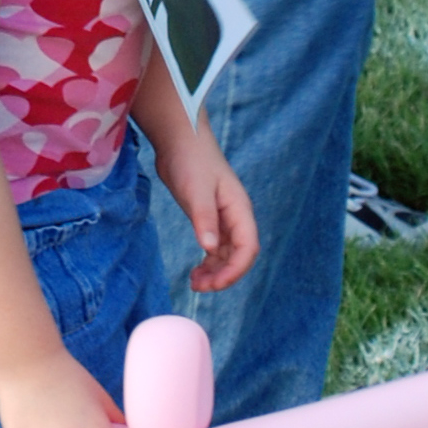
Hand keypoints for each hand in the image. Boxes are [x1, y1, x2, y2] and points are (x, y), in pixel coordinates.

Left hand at [153, 115, 258, 291]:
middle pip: (238, 255)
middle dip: (223, 275)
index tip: (214, 284)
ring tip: (194, 283)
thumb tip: (210, 249)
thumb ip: (204, 219)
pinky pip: (215, 248)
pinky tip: (195, 271)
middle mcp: (235, 216)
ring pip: (226, 254)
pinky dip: (208, 262)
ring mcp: (223, 218)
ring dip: (215, 272)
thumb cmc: (191, 159)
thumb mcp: (196, 190)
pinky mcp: (209, 217)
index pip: (248, 248)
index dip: (235, 270)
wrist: (179, 139)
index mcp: (239, 209)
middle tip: (199, 288)